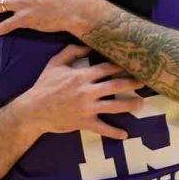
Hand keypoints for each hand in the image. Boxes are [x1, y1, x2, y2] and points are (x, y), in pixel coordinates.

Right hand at [17, 45, 143, 139]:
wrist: (32, 111)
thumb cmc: (44, 86)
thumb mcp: (55, 64)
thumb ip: (71, 52)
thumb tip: (87, 45)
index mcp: (81, 75)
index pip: (107, 68)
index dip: (121, 65)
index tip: (133, 63)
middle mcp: (87, 91)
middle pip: (116, 85)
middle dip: (132, 83)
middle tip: (145, 81)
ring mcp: (87, 108)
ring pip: (114, 106)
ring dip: (130, 105)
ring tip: (141, 103)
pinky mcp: (84, 122)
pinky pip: (102, 128)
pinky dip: (114, 132)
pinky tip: (125, 134)